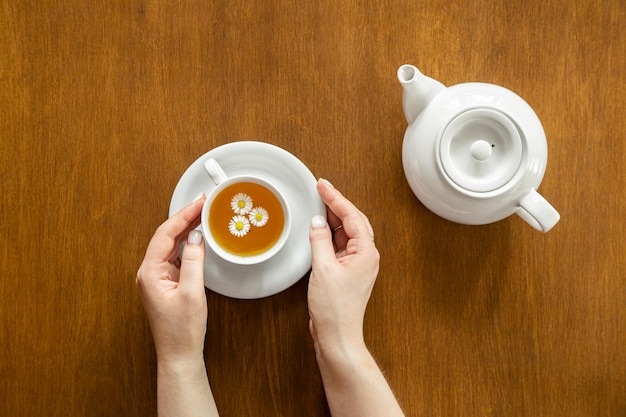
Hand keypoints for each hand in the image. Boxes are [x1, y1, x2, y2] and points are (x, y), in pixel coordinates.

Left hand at [136, 195, 207, 364]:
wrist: (179, 353)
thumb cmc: (182, 330)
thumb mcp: (192, 292)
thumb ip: (194, 260)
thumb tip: (196, 237)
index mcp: (149, 273)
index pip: (165, 234)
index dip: (182, 215)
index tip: (198, 203)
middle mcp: (149, 272)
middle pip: (166, 236)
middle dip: (184, 217)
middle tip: (203, 203)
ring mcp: (156, 277)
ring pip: (171, 244)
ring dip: (186, 228)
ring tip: (202, 214)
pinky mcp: (165, 282)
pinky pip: (175, 255)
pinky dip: (187, 243)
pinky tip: (197, 236)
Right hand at [307, 179, 378, 354]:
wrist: (337, 335)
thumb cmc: (335, 308)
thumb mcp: (323, 269)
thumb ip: (319, 241)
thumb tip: (317, 222)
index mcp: (366, 252)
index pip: (351, 216)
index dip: (336, 198)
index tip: (322, 185)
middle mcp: (365, 256)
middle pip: (352, 221)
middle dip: (336, 204)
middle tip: (320, 189)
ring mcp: (357, 264)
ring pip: (346, 233)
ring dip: (332, 219)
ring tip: (318, 204)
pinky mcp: (347, 271)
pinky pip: (339, 245)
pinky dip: (328, 235)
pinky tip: (319, 230)